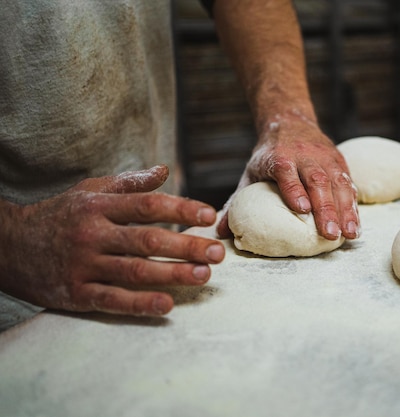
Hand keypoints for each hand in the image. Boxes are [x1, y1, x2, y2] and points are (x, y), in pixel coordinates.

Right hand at [0, 165, 224, 316]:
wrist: (7, 245)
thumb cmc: (59, 215)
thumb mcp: (89, 191)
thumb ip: (129, 183)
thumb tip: (164, 169)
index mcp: (99, 206)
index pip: (147, 205)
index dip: (181, 210)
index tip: (209, 216)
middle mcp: (92, 234)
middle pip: (147, 240)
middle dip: (186, 246)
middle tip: (217, 253)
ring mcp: (83, 265)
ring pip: (134, 271)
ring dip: (172, 274)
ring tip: (203, 276)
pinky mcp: (75, 293)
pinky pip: (111, 300)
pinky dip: (140, 304)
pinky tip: (166, 305)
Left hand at [217, 111, 359, 240]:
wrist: (290, 122)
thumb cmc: (268, 156)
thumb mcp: (250, 174)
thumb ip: (237, 202)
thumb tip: (219, 230)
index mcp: (279, 158)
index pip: (286, 173)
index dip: (294, 189)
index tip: (301, 209)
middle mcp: (304, 156)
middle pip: (317, 181)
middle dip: (326, 208)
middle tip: (330, 234)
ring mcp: (324, 158)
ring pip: (338, 183)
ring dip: (345, 210)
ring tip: (350, 234)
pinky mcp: (339, 162)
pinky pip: (349, 184)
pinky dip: (353, 206)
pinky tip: (356, 225)